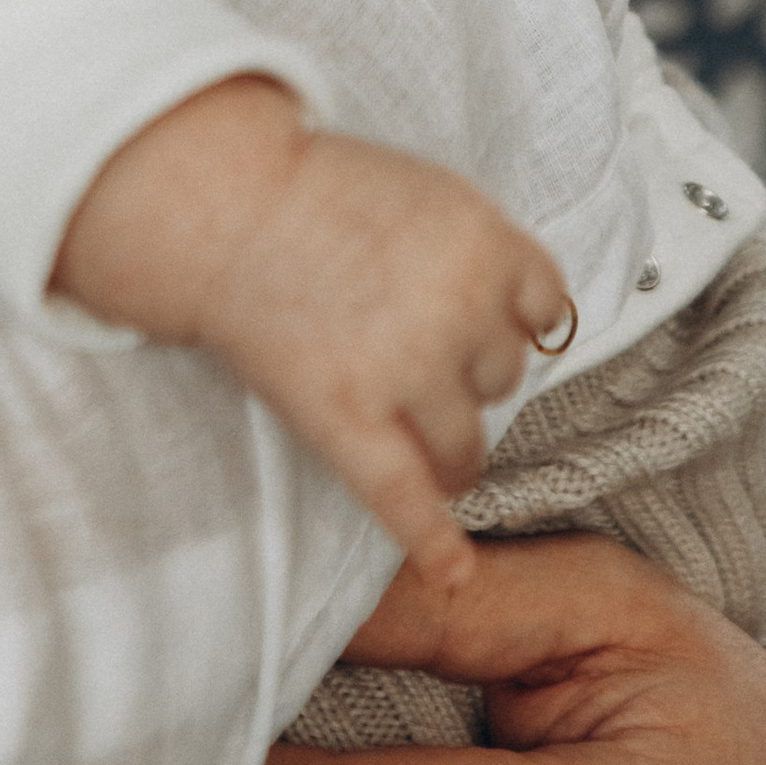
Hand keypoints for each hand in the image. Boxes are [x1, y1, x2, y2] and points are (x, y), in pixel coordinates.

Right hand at [52, 77, 569, 591]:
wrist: (222, 206)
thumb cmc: (318, 191)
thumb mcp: (429, 192)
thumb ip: (480, 252)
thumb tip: (526, 319)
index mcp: (485, 242)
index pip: (542, 307)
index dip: (512, 319)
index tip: (489, 326)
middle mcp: (459, 308)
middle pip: (503, 372)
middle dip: (466, 367)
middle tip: (406, 345)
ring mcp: (406, 368)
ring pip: (467, 438)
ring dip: (451, 443)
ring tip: (413, 432)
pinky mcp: (349, 419)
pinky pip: (404, 495)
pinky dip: (431, 541)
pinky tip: (450, 573)